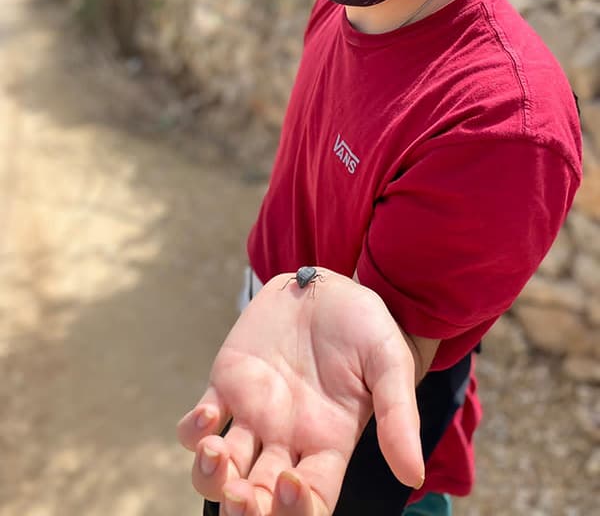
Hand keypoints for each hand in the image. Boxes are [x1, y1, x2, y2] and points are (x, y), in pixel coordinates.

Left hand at [177, 269, 423, 515]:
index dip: (296, 510)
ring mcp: (254, 414)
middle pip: (259, 499)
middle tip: (242, 494)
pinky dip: (194, 430)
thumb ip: (399, 416)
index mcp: (328, 444)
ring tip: (215, 453)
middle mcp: (286, 440)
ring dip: (210, 477)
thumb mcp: (390, 362)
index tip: (290, 483)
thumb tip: (412, 475)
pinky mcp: (228, 383)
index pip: (310, 501)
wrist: (330, 286)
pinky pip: (199, 423)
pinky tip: (210, 412)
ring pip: (221, 471)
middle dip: (244, 509)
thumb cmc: (367, 326)